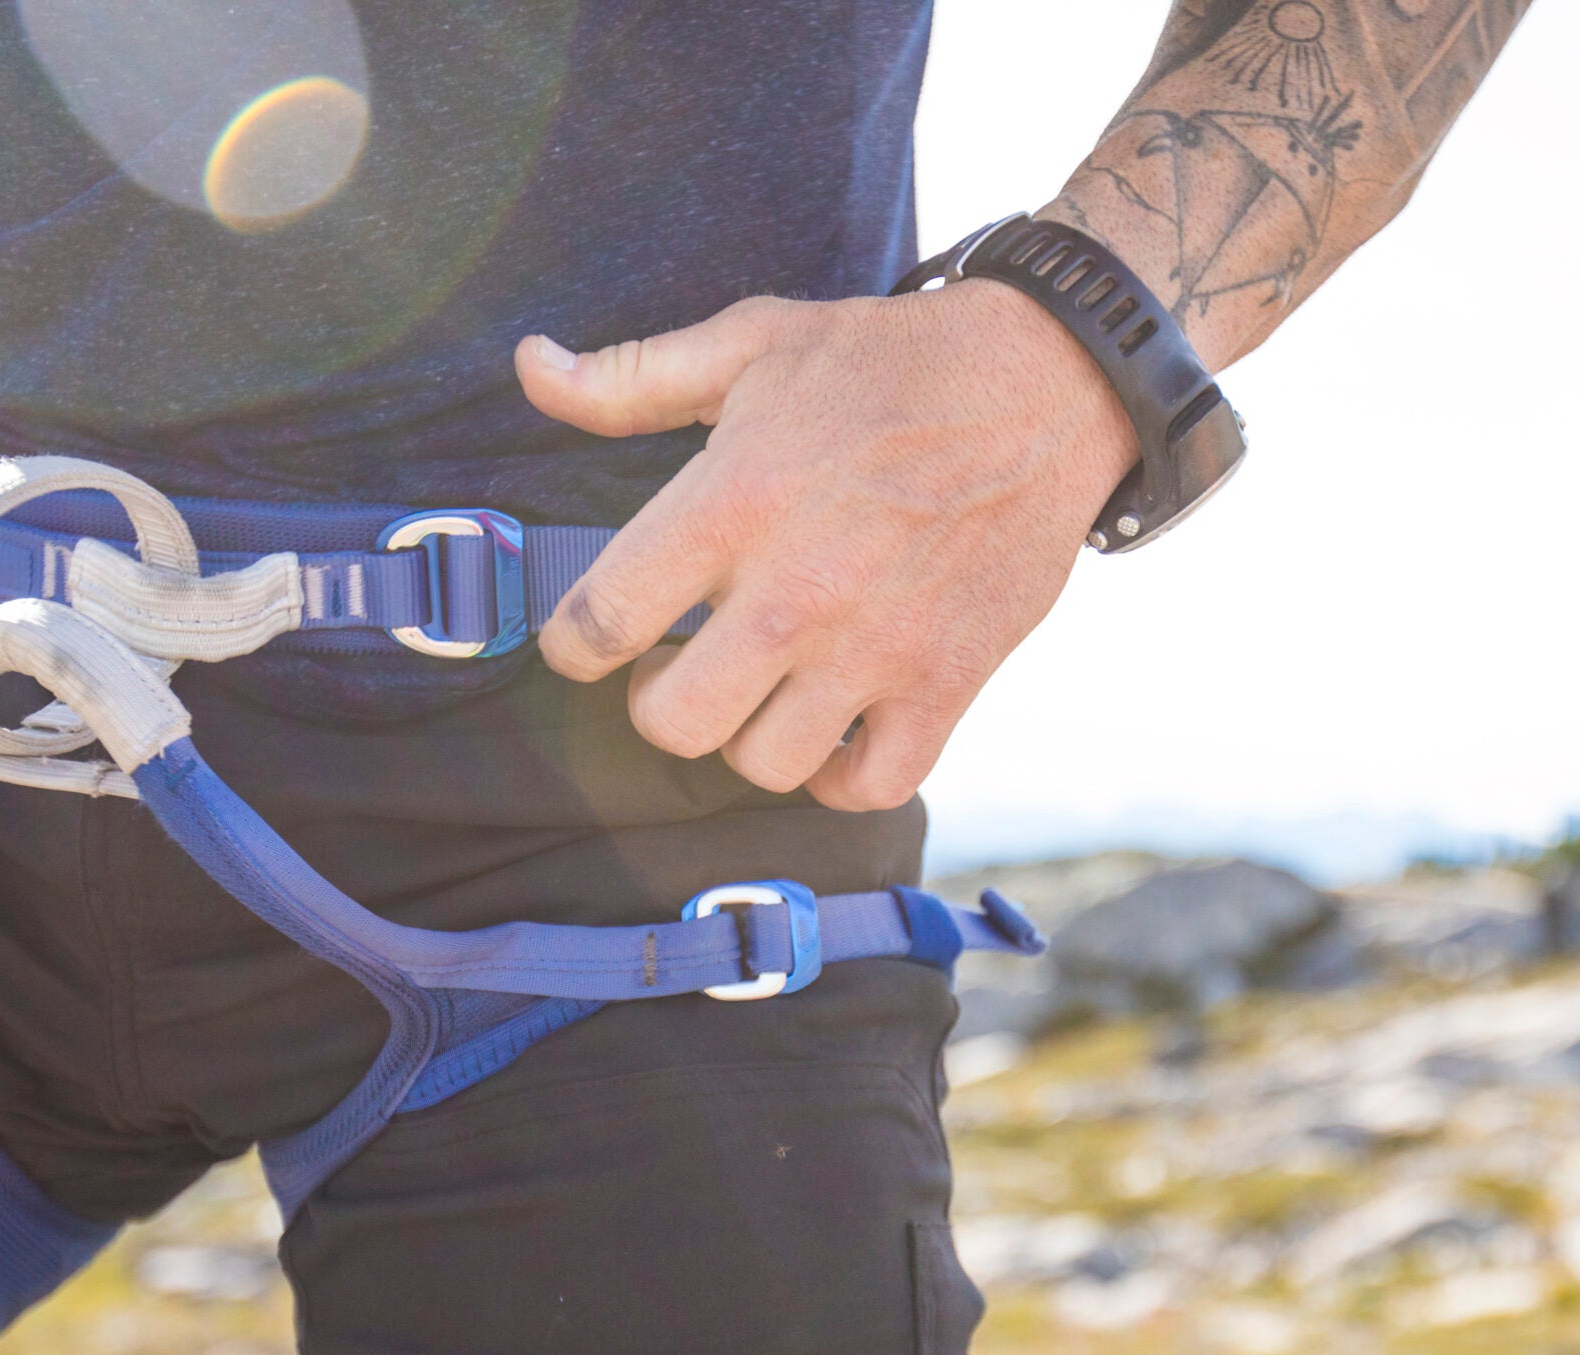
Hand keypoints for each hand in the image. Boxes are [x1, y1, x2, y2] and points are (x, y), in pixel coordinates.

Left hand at [516, 280, 1136, 809]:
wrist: (1047, 384)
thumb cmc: (888, 362)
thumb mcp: (752, 343)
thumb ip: (630, 377)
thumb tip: (531, 369)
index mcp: (734, 502)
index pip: (602, 620)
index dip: (574, 642)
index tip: (594, 636)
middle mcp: (798, 591)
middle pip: (673, 722)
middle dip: (658, 700)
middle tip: (681, 664)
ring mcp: (876, 649)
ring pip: (763, 764)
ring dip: (747, 735)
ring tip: (758, 690)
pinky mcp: (947, 683)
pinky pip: (868, 786)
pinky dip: (838, 777)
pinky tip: (830, 730)